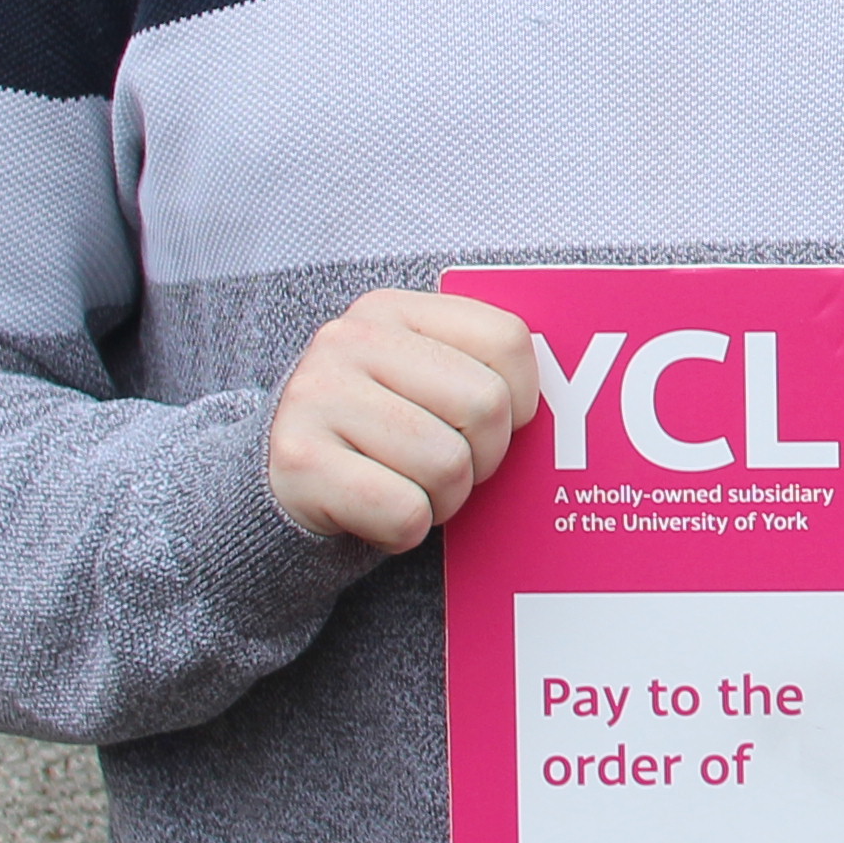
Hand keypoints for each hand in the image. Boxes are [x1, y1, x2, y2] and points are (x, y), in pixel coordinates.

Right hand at [261, 290, 542, 547]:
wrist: (271, 483)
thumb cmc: (375, 431)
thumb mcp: (417, 379)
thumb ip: (475, 367)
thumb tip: (572, 395)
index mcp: (392, 311)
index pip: (508, 339)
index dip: (523, 398)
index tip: (496, 424)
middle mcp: (349, 341)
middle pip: (485, 405)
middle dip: (485, 458)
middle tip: (451, 469)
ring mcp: (317, 398)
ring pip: (447, 465)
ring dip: (445, 499)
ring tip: (409, 489)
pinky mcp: (298, 463)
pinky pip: (402, 511)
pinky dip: (405, 531)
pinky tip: (377, 515)